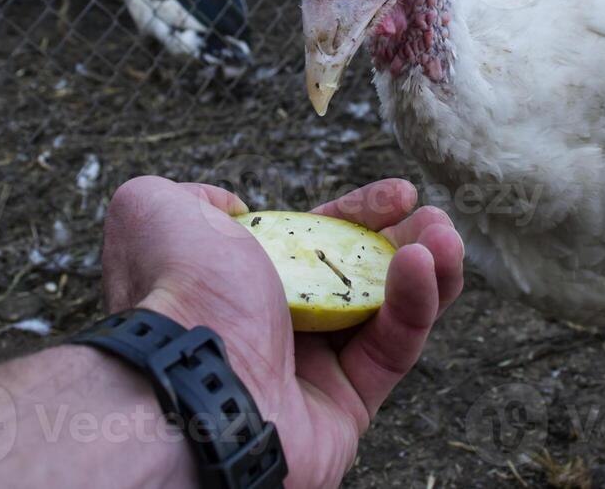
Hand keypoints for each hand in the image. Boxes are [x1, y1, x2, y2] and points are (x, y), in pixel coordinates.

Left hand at [100, 175, 463, 488]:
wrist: (192, 379)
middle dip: (402, 240)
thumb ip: (192, 196)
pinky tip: (427, 266)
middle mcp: (276, 325)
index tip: (399, 193)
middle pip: (358, 274)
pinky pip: (392, 351)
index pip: (313, 238)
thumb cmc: (178, 292)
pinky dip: (416, 305)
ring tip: (447, 237)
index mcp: (238, 280)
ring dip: (425, 269)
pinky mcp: (344, 410)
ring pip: (387, 313)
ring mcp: (311, 370)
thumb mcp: (156, 209)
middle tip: (436, 218)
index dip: (358, 212)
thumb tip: (228, 206)